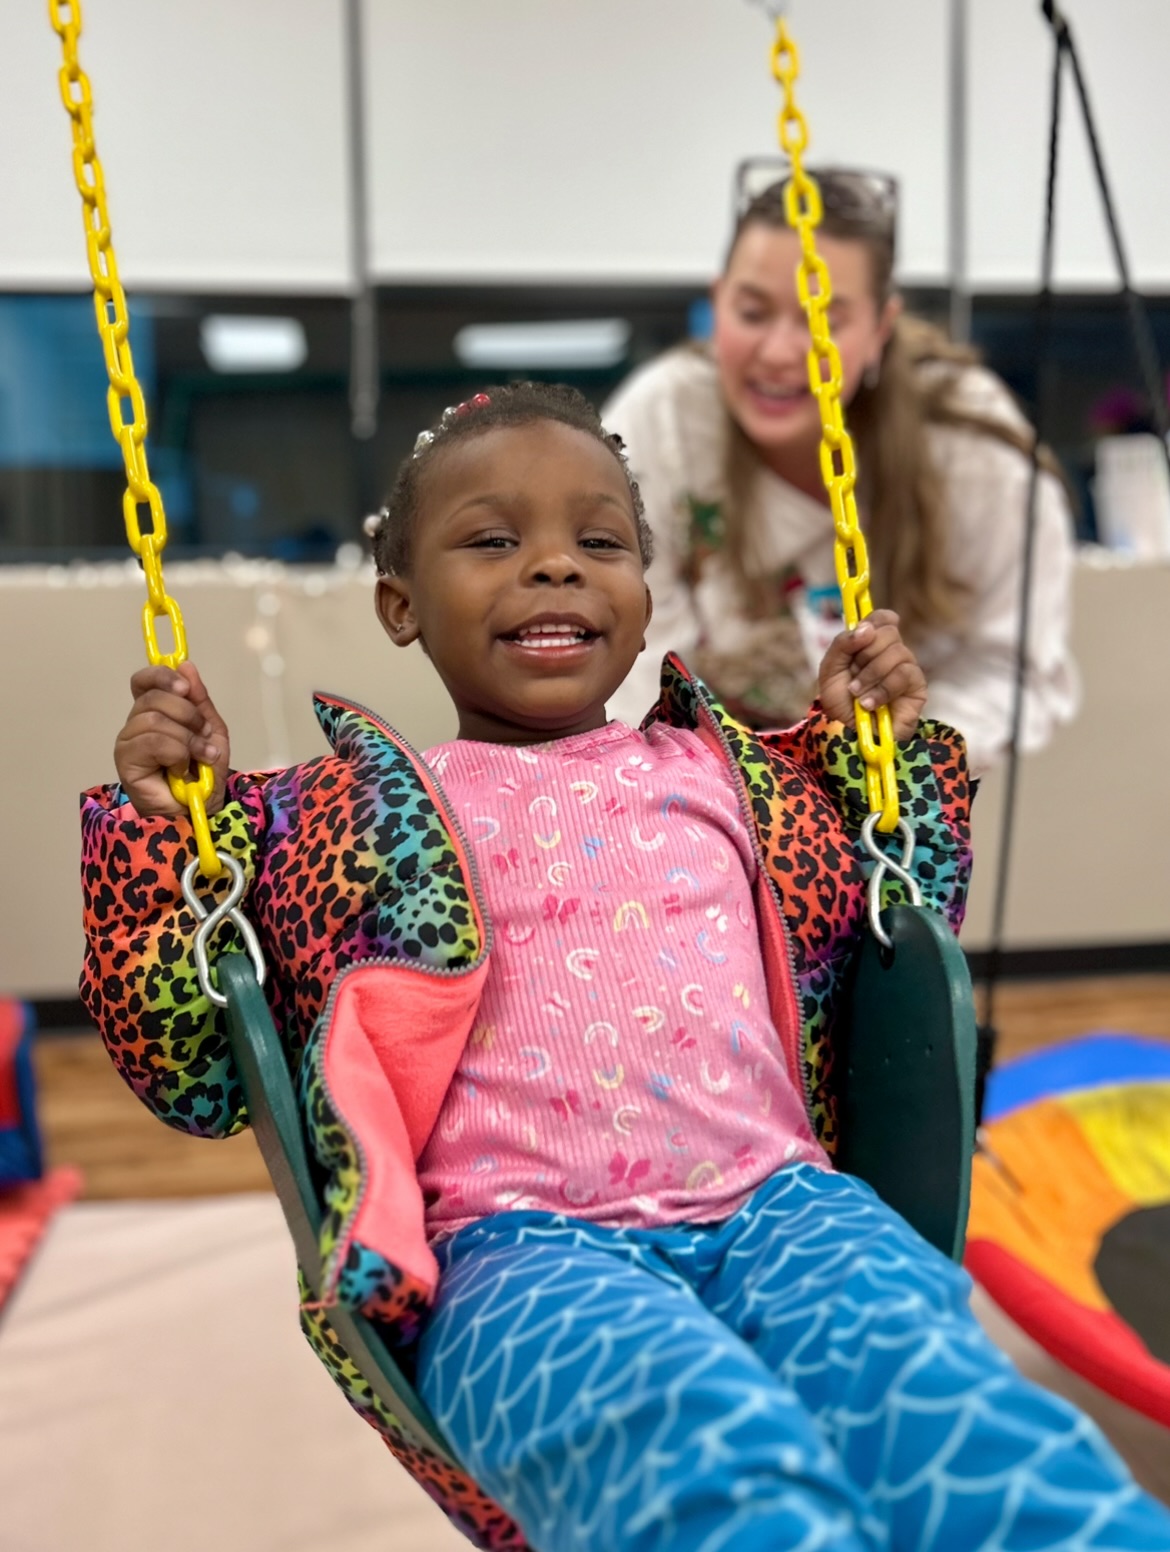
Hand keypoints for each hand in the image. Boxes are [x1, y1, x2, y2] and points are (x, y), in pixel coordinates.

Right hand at [113, 662, 229, 816]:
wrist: (200, 810)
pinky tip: (180, 768)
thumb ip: (199, 700)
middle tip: (202, 736)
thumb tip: (185, 664)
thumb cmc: (202, 775)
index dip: (162, 676)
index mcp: (154, 712)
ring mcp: (128, 742)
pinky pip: (152, 741)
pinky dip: (176, 752)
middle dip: (188, 715)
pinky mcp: (125, 761)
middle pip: (154, 697)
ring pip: (155, 719)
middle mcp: (136, 723)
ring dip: (186, 738)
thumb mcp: (210, 731)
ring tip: (198, 757)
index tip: (185, 688)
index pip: (144, 680)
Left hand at [818, 609, 927, 740]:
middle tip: (853, 676)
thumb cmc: (841, 706)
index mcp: (872, 646)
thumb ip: (842, 645)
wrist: (851, 738)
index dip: (874, 621)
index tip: (861, 635)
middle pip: (889, 631)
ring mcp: (906, 670)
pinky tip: (870, 704)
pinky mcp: (917, 688)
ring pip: (897, 652)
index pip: (883, 618)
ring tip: (858, 695)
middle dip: (865, 653)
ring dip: (871, 675)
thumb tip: (865, 628)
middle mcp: (892, 654)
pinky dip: (882, 689)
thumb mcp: (830, 672)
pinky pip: (904, 674)